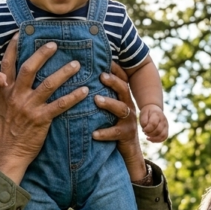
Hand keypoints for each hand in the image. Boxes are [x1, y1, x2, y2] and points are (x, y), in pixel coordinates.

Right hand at [0, 34, 88, 183]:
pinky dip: (74, 96)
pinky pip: (60, 105)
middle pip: (29, 68)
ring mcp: (29, 107)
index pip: (7, 65)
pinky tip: (84, 90)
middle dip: (42, 53)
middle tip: (55, 44)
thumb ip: (3, 94)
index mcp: (3, 92)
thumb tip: (5, 81)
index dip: (14, 48)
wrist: (7, 155)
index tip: (20, 33)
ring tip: (77, 65)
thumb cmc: (3, 134)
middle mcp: (15, 96)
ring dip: (64, 72)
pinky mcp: (41, 120)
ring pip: (48, 84)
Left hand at [92, 64, 146, 180]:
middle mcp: (128, 106)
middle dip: (113, 81)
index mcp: (122, 97)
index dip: (115, 69)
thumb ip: (100, 94)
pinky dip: (105, 133)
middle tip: (101, 75)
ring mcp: (128, 120)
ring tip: (96, 99)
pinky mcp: (126, 135)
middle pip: (123, 89)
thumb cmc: (111, 124)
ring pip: (121, 108)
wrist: (127, 150)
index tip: (105, 59)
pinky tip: (94, 133)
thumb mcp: (108, 108)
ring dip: (109, 103)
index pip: (121, 79)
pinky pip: (116, 133)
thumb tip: (82, 79)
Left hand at [140, 104, 168, 142]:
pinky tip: (151, 139)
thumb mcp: (143, 114)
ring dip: (154, 138)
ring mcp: (166, 125)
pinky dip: (157, 140)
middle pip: (158, 130)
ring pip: (163, 135)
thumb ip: (143, 121)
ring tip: (147, 137)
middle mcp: (163, 120)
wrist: (154, 109)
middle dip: (150, 134)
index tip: (143, 130)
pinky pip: (164, 137)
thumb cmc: (147, 113)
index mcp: (157, 114)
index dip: (147, 129)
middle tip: (145, 132)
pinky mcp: (166, 130)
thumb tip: (145, 130)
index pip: (153, 124)